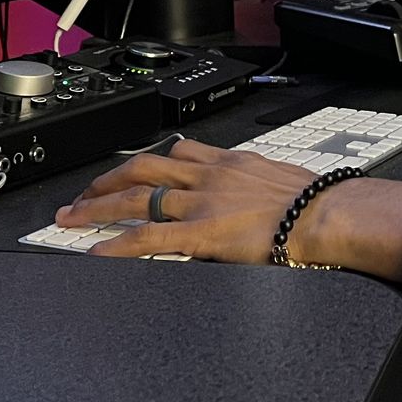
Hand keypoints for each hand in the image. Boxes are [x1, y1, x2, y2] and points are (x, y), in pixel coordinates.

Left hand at [55, 141, 401, 278]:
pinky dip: (117, 243)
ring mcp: (202, 202)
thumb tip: (258, 199)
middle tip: (84, 192)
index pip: (181, 151)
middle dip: (109, 178)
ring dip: (99, 206)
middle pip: (146, 166)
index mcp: (232, 161)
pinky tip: (96, 250)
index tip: (132, 169)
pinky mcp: (201, 232)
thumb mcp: (283, 179)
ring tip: (72, 218)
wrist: (329, 214)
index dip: (150, 159)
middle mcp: (211, 175)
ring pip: (138, 196)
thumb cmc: (320, 202)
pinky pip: (148, 237)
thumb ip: (259, 185)